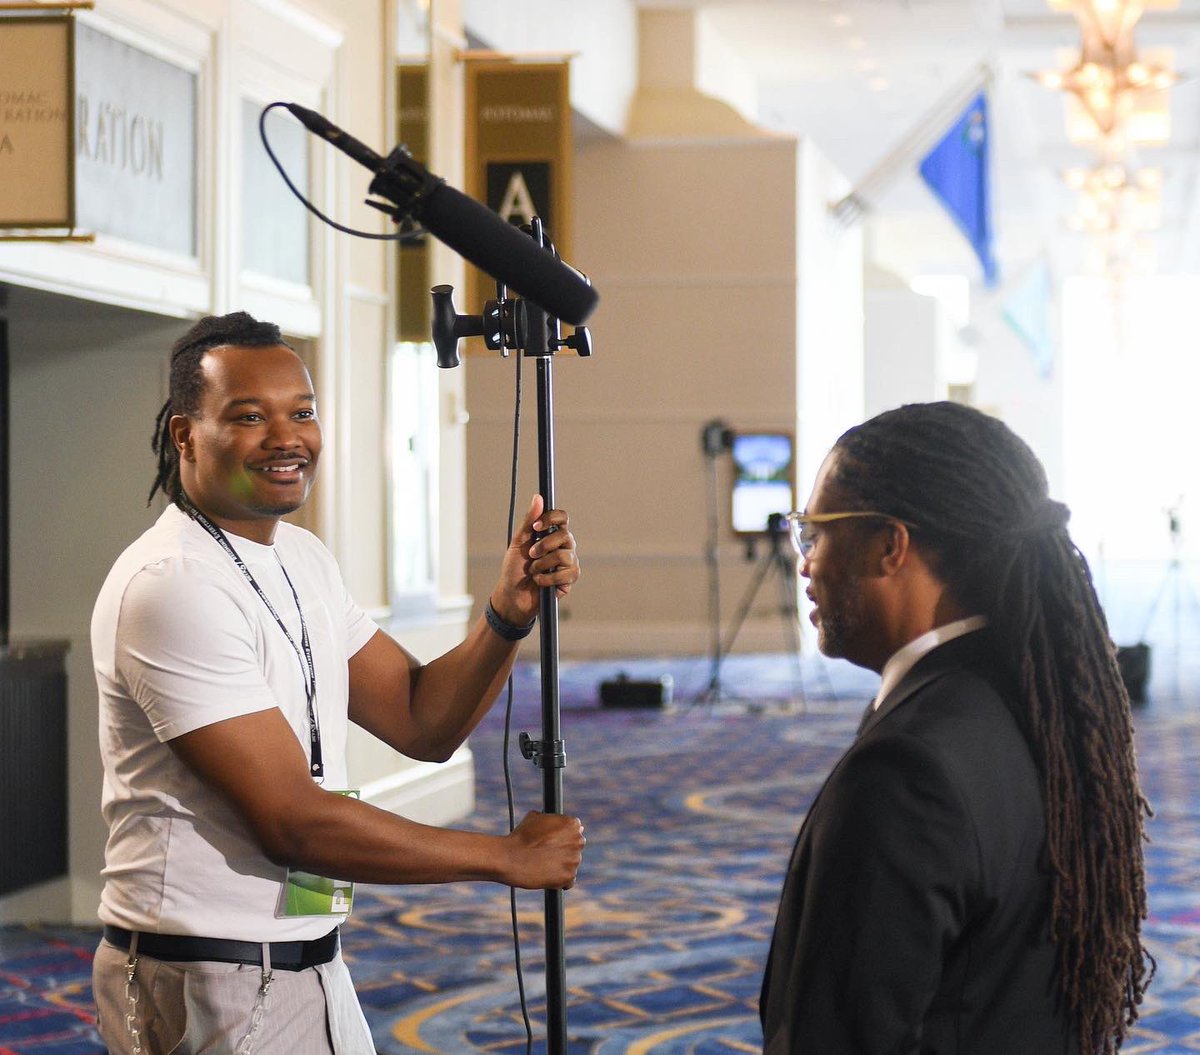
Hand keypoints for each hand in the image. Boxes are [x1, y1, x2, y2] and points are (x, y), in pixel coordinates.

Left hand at [491, 495, 579, 625]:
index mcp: (552, 534)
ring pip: (565, 555)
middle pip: (565, 535)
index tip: (536, 527)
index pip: (562, 518)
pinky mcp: (570, 579)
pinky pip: (566, 574)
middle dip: (544, 545)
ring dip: (543, 564)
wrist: (512, 595)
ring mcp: (569, 562)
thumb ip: (529, 521)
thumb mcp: (518, 542)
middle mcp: (564, 546)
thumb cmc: (515, 568)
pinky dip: (548, 579)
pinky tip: (540, 582)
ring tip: (533, 571)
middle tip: (531, 554)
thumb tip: (538, 497)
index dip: (551, 519)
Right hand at [503, 811, 585, 889]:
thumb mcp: (535, 817)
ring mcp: (574, 860)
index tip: (553, 841)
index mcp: (572, 824)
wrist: (510, 858)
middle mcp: (577, 841)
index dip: (563, 835)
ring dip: (562, 865)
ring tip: (544, 865)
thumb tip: (555, 821)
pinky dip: (560, 880)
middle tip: (548, 853)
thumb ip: (551, 818)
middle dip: (565, 850)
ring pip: (572, 863)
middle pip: (576, 846)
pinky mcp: (569, 877)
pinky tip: (548, 876)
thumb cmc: (520, 837)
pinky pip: (569, 880)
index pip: (575, 829)